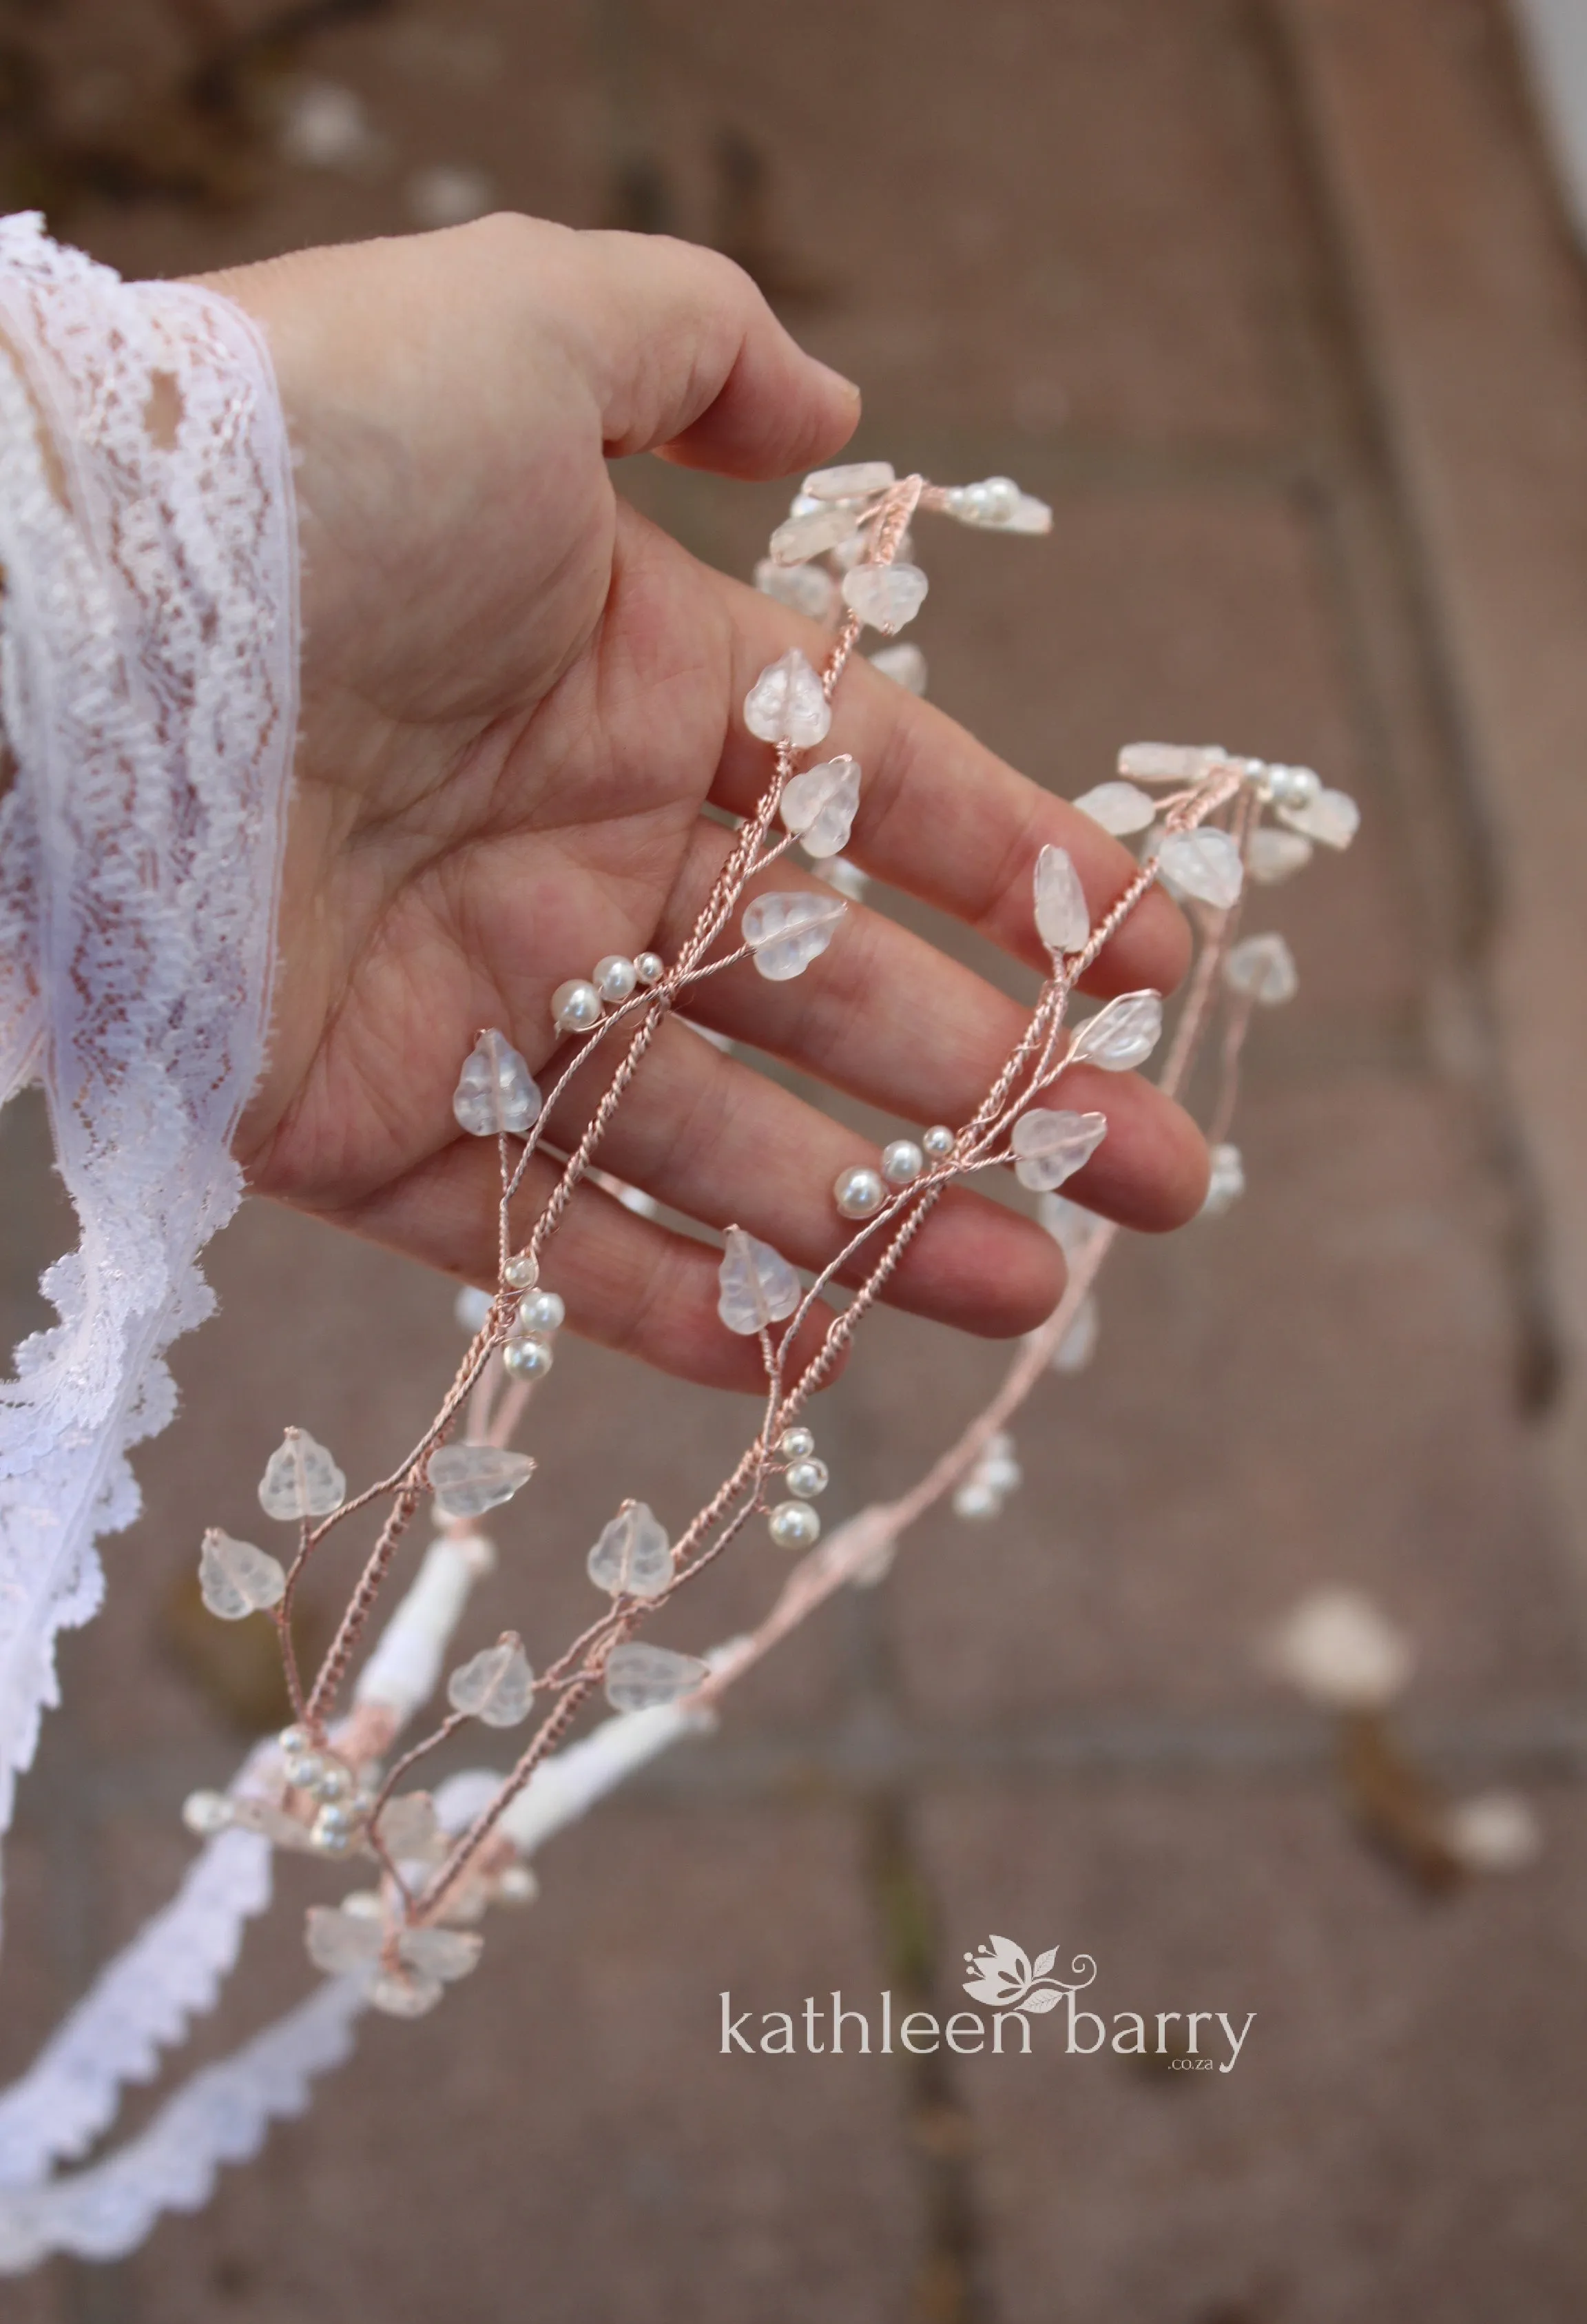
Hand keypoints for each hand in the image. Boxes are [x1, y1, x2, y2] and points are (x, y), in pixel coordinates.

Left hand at [202, 215, 1205, 1390]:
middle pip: (832, 997)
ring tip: (1027, 1299)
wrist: (54, 633)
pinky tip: (805, 1361)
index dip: (1026, 877)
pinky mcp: (358, 1131)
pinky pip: (534, 1243)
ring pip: (713, 1144)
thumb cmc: (301, 464)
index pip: (877, 796)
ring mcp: (474, 1004)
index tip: (1158, 967)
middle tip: (1154, 1182)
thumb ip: (695, 347)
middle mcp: (574, 854)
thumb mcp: (526, 334)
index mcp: (637, 683)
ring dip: (876, 1229)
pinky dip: (664, 1305)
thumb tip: (835, 414)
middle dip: (1005, 1091)